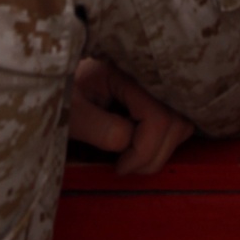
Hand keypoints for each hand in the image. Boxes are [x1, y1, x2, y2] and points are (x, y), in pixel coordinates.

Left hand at [70, 58, 194, 175]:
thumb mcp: (72, 111)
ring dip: (160, 150)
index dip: (143, 150)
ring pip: (181, 123)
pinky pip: (177, 121)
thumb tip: (128, 142)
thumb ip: (98, 127)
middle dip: (153, 154)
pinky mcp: (159, 95)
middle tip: (125, 167)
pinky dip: (163, 141)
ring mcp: (157, 84)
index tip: (120, 167)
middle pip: (176, 122)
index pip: (158, 116)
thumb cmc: (63, 93)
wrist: (58, 80)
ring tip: (131, 157)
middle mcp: (149, 74)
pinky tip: (139, 145)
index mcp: (128, 72)